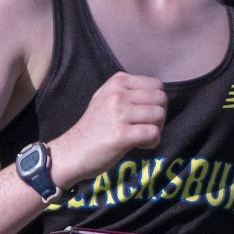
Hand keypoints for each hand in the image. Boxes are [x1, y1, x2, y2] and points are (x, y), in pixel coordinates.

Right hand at [51, 72, 166, 185]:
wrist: (72, 151)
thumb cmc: (94, 127)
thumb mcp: (106, 98)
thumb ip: (129, 91)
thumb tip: (158, 92)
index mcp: (117, 82)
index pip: (156, 85)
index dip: (156, 102)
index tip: (144, 115)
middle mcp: (118, 94)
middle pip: (161, 99)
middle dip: (159, 115)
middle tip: (146, 127)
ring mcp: (119, 113)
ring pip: (159, 115)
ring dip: (156, 129)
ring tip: (141, 137)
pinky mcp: (121, 134)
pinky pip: (153, 133)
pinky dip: (152, 142)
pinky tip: (139, 145)